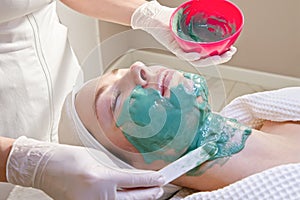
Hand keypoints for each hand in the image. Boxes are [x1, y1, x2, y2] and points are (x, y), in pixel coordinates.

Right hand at [6, 136, 163, 199]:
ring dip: (139, 198)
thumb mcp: (97, 159)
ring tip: (150, 193)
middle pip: (134, 198)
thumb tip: (132, 177)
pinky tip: (129, 196)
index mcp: (102, 179)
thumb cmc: (68, 159)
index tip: (162, 178)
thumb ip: (115, 171)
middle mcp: (99, 196)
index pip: (135, 181)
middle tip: (160, 187)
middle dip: (150, 193)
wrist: (46, 168)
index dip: (151, 180)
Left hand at [131, 1, 236, 66]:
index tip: (231, 50)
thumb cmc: (170, 18)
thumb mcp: (189, 16)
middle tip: (230, 53)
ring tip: (219, 57)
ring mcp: (180, 49)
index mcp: (193, 45)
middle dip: (219, 59)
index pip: (209, 54)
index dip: (221, 54)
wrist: (154, 17)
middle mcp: (188, 49)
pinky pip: (183, 54)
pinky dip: (192, 55)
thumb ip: (200, 15)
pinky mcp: (172, 47)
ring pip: (196, 60)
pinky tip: (199, 54)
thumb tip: (215, 8)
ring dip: (209, 60)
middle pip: (205, 60)